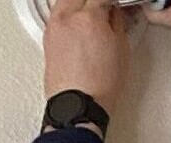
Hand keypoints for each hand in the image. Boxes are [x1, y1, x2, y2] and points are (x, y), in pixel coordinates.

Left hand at [43, 0, 134, 116]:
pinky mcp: (47, 37)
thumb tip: (115, 15)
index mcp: (89, 17)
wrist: (79, 105)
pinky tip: (78, 23)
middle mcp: (68, 17)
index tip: (117, 6)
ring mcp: (55, 26)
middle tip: (104, 9)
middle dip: (93, 1)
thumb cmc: (100, 86)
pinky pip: (57, 14)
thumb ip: (118, 24)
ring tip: (91, 15)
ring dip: (79, 4)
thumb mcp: (122, 51)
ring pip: (65, 0)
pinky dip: (68, 13)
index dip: (112, 2)